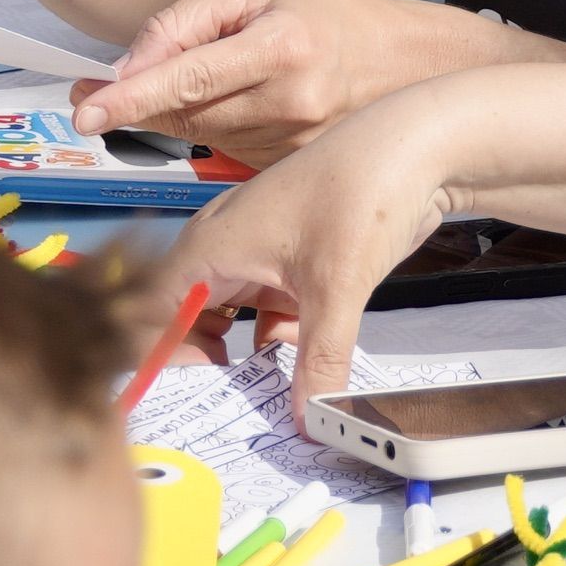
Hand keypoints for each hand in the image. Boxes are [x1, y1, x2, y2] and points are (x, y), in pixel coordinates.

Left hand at [78, 0, 511, 158]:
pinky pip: (225, 151)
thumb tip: (126, 67)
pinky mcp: (291, 166)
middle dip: (136, 105)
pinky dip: (210, 129)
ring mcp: (294, 143)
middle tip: (95, 95)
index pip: (190, 78)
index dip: (132, 97)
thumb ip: (184, 23)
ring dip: (175, 114)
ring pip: (201, 137)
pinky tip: (231, 104)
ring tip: (186, 83)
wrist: (405, 66)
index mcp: (282, 47)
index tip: (87, 112)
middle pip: (186, 114)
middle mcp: (291, 102)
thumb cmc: (328, 18)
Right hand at [160, 84, 473, 428]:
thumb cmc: (361, 186)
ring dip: (236, 363)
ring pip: (227, 324)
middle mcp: (223, 252)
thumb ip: (319, 360)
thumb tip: (308, 418)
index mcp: (209, 247)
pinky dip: (274, 350)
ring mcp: (257, 260)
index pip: (150, 314)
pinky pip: (266, 319)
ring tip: (251, 407)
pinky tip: (294, 381)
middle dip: (194, 370)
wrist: (415, 148)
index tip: (177, 404)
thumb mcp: (337, 286)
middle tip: (217, 416)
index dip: (154, 361)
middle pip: (183, 323)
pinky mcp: (291, 268)